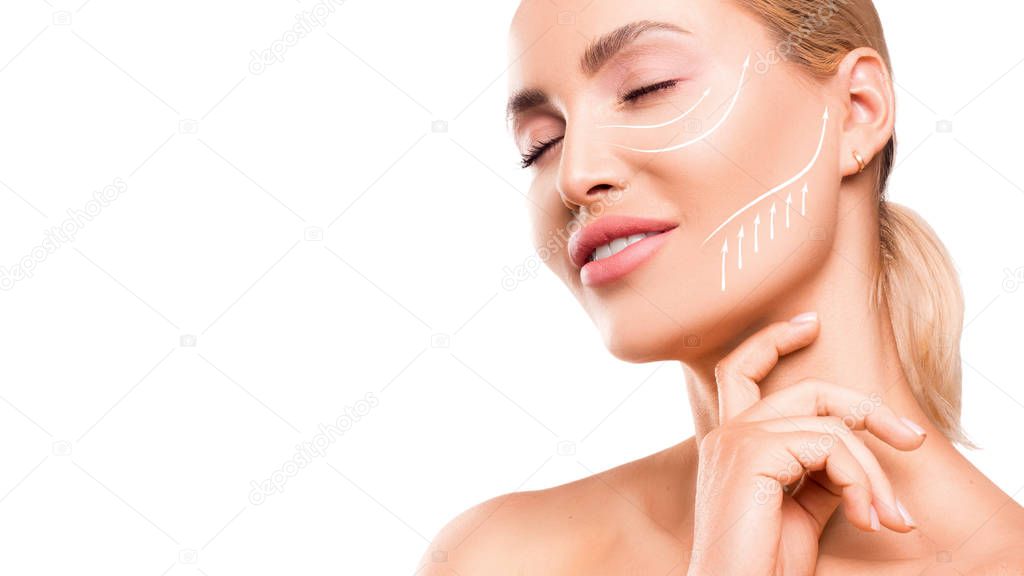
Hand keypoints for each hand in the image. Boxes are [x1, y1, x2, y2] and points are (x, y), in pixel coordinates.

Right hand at [686, 312, 925, 575]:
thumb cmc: (762, 564)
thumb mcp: (801, 509)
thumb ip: (818, 470)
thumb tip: (856, 451)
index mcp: (732, 444)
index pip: (741, 371)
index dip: (774, 340)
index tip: (811, 323)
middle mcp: (727, 435)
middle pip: (805, 388)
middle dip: (867, 408)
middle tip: (913, 439)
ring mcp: (736, 441)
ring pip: (829, 423)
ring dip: (873, 473)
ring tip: (888, 518)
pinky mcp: (751, 454)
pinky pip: (829, 445)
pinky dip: (861, 482)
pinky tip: (865, 519)